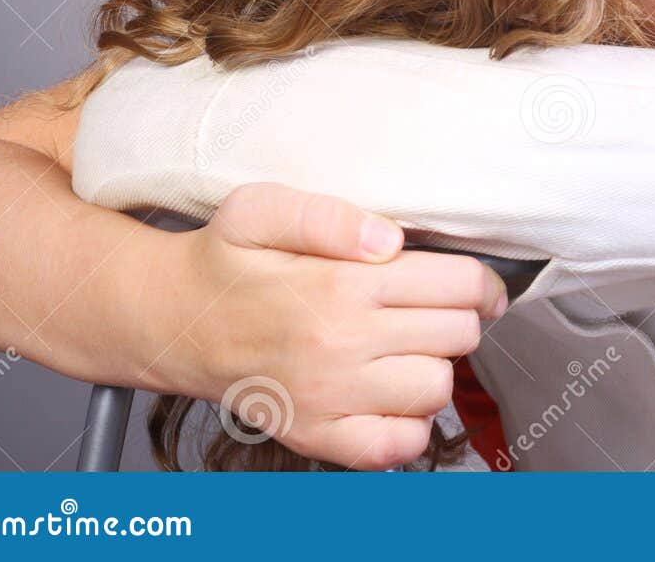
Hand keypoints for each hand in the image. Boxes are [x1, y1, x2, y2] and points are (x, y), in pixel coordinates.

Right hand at [147, 181, 507, 469]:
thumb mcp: (261, 208)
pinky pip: (398, 446)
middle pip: (458, 335)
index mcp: (338, 287)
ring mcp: (329, 399)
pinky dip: (410, 423)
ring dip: (435, 366)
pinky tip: (391, 392)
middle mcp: (339, 347)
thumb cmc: (224, 261)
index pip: (459, 286)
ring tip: (408, 346)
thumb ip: (328, 215)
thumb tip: (388, 239)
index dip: (482, 283)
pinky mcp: (317, 436)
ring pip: (437, 388)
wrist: (173, 322)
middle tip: (433, 309)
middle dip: (459, 317)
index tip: (478, 285)